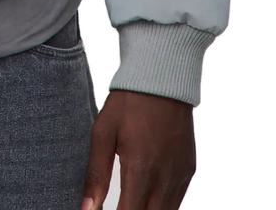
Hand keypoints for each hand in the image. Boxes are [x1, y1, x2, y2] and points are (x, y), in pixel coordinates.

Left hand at [82, 90, 194, 209]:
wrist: (161, 79)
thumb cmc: (127, 103)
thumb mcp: (102, 132)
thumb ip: (96, 174)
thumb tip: (86, 209)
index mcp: (140, 170)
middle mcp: (165, 178)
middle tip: (115, 205)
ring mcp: (180, 176)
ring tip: (128, 201)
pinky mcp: (188, 171)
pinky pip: (176, 201)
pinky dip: (161, 206)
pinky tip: (145, 198)